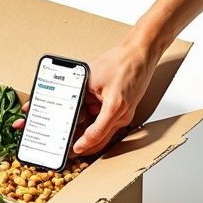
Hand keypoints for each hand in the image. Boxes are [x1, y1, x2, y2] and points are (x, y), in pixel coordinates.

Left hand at [12, 30, 164, 155]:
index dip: (83, 144)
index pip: (96, 135)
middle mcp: (122, 115)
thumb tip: (61, 104)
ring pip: (102, 131)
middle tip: (67, 144)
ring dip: (87, 129)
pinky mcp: (123, 109)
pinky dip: (94, 120)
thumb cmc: (122, 61)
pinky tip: (83, 113)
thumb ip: (76, 92)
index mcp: (114, 107)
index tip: (73, 150)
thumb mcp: (91, 75)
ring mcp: (124, 114)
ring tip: (70, 127)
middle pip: (99, 138)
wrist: (141, 53)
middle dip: (82, 141)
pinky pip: (106, 121)